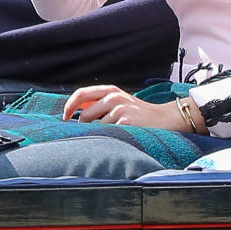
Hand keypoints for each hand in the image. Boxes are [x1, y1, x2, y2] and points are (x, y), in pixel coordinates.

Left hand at [62, 84, 192, 131]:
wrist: (165, 119)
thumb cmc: (139, 113)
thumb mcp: (120, 101)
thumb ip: (100, 103)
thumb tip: (76, 112)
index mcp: (111, 90)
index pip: (81, 94)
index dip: (69, 105)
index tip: (65, 117)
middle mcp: (114, 97)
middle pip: (85, 114)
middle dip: (84, 127)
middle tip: (94, 133)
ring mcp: (119, 109)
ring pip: (96, 127)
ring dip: (101, 134)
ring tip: (117, 133)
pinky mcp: (125, 122)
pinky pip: (108, 134)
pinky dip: (111, 139)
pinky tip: (123, 137)